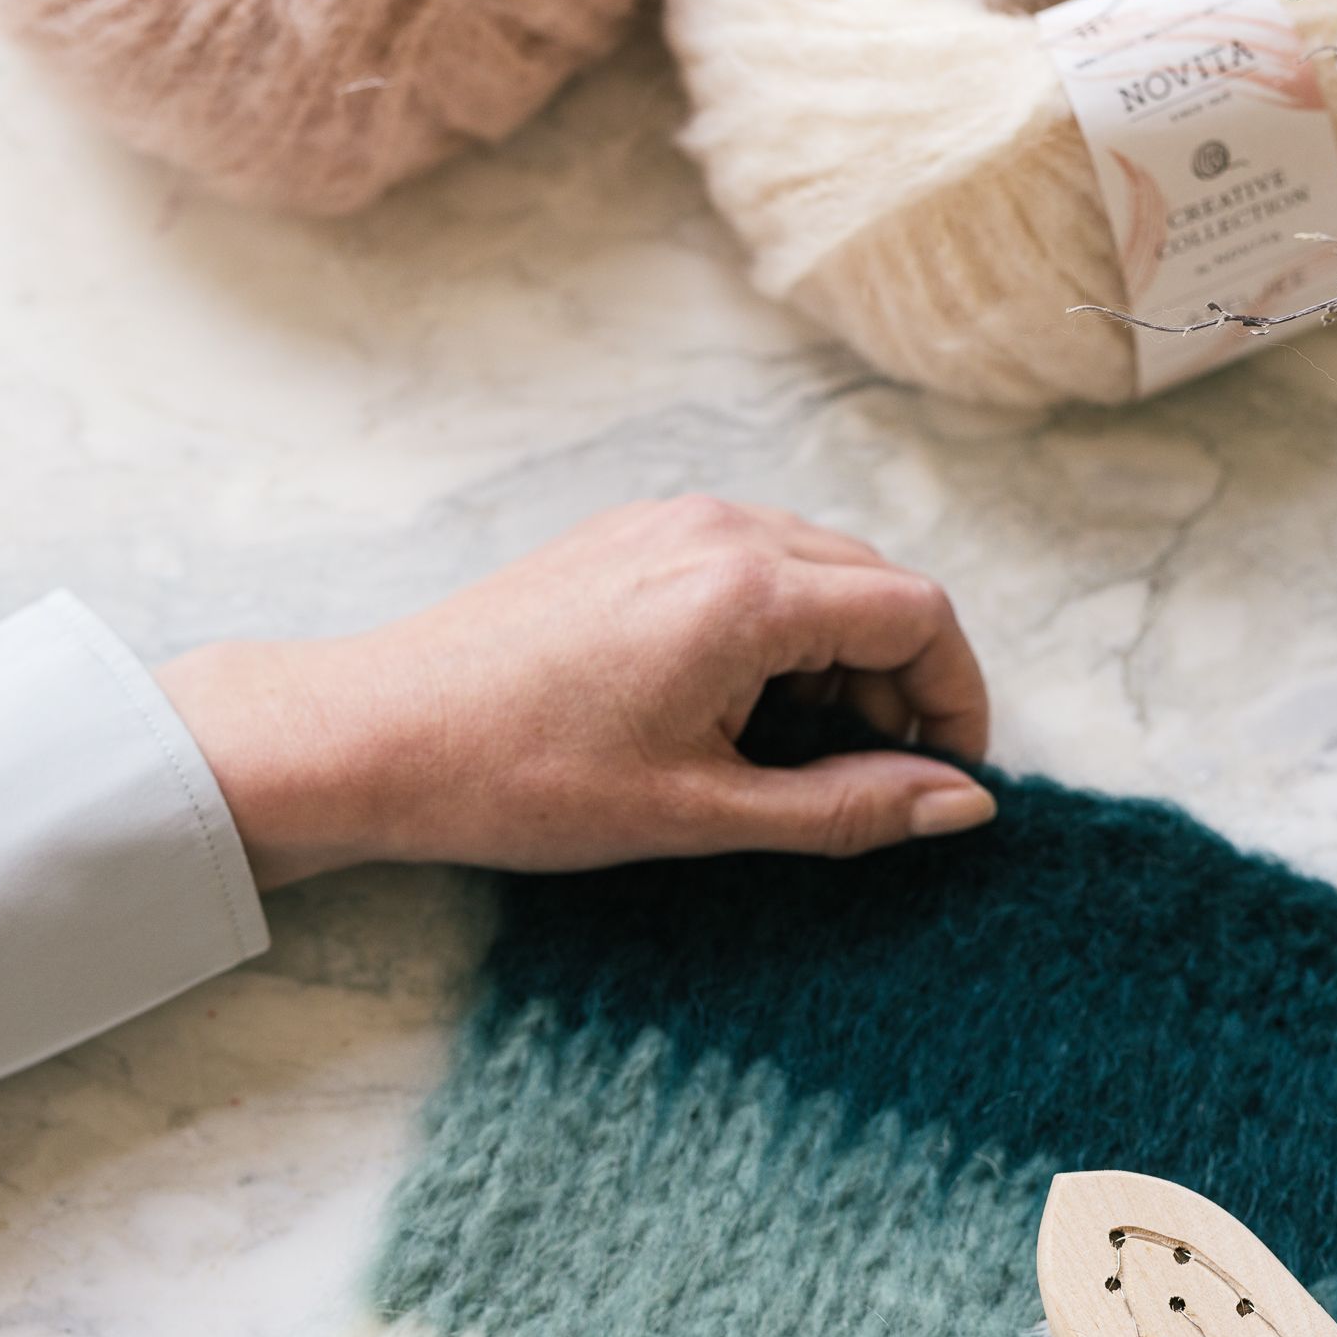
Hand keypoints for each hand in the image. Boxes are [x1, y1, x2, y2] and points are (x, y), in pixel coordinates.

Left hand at [156, 498, 994, 889]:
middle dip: (896, 684)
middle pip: (875, 586)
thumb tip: (963, 805)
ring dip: (836, 660)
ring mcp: (668, 522)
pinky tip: (730, 713)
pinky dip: (776, 632)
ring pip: (816, 572)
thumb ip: (847, 808)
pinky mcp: (629, 536)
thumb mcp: (703, 814)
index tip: (944, 777)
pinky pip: (750, 564)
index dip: (955, 699)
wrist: (373, 738)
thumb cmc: (521, 781)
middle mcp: (718, 529)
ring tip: (788, 758)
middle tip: (865, 782)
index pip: (918, 615)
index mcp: (746, 591)